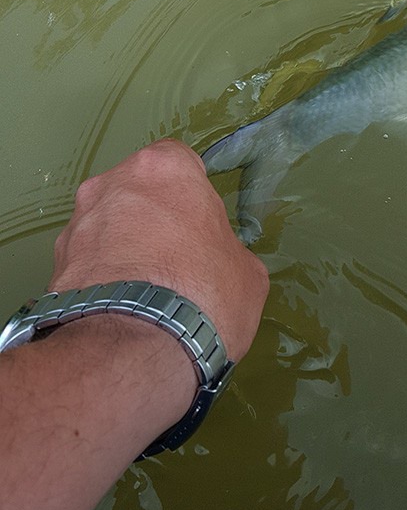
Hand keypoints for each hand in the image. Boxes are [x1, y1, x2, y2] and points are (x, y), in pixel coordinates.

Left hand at [49, 140, 268, 362]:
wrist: (134, 349)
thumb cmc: (203, 296)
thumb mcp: (248, 272)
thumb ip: (226, 249)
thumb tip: (216, 260)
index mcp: (162, 169)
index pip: (178, 160)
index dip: (193, 192)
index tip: (202, 222)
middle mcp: (110, 184)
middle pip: (136, 191)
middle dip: (153, 217)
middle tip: (177, 259)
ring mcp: (76, 224)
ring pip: (107, 226)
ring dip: (124, 248)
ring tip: (146, 292)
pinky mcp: (54, 265)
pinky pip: (87, 262)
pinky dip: (102, 278)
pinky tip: (123, 310)